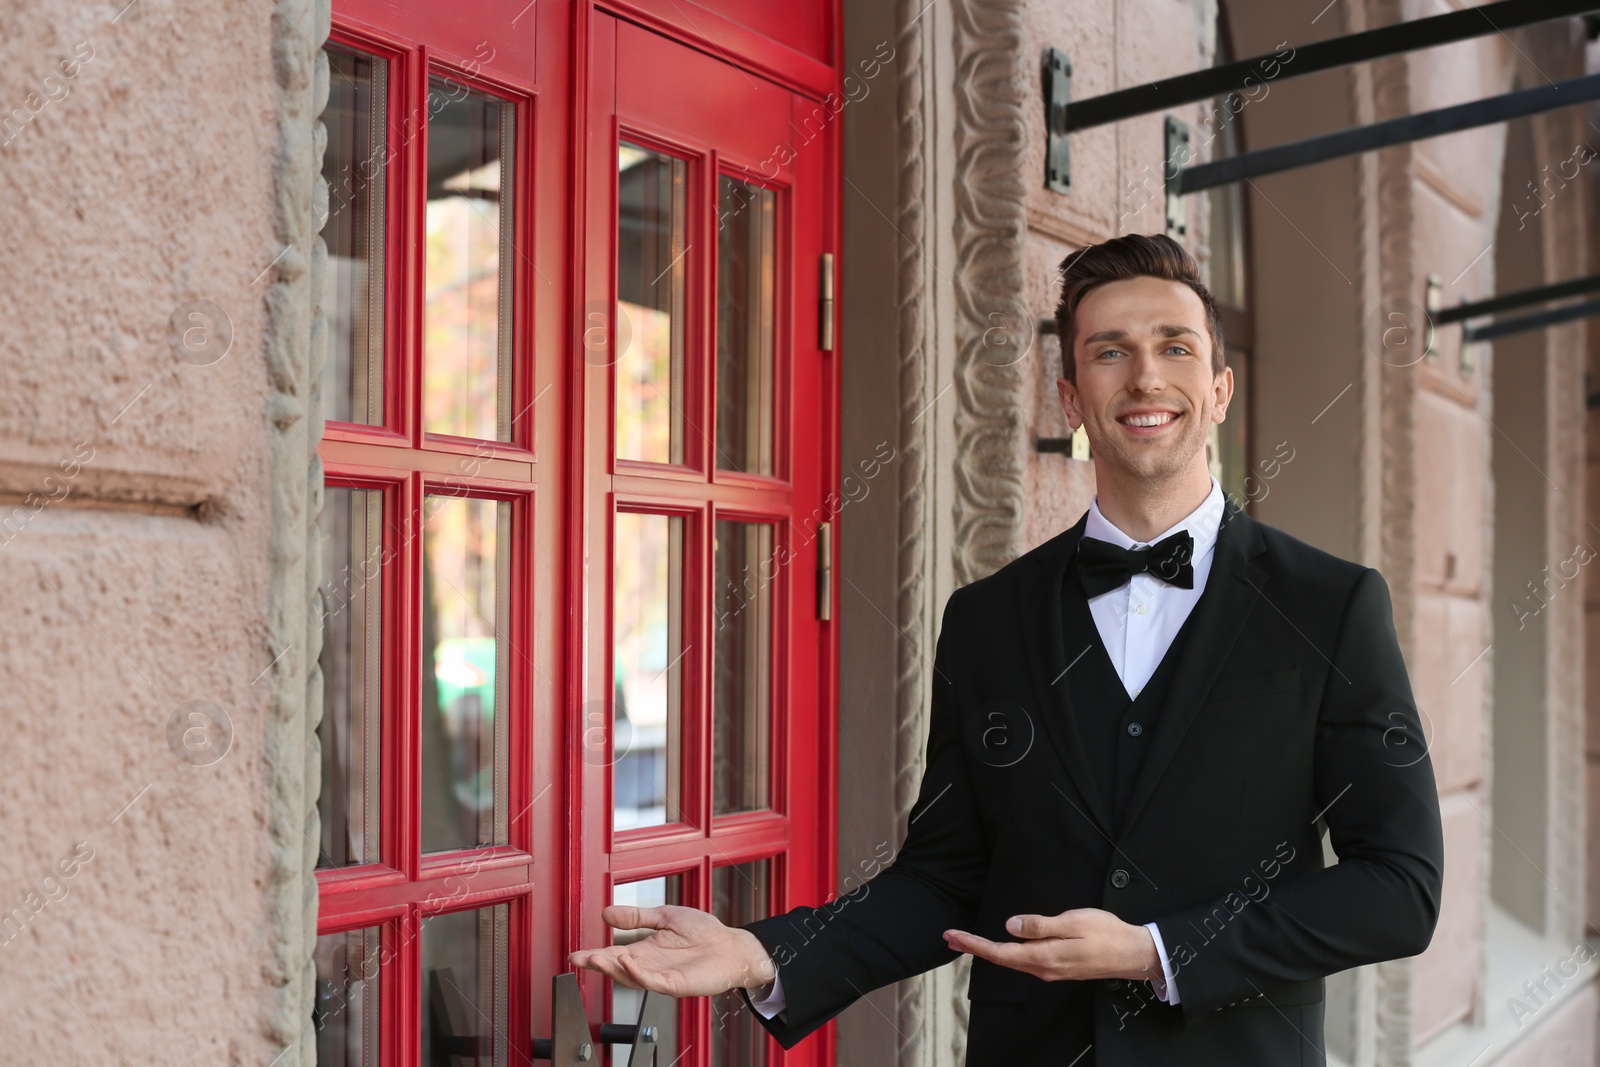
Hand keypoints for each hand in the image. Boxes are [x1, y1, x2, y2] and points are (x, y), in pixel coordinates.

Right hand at [568, 905, 777, 997]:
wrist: (732, 946)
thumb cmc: (704, 932)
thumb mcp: (664, 916)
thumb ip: (636, 916)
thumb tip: (607, 912)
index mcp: (647, 950)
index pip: (615, 954)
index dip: (596, 955)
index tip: (576, 954)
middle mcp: (651, 965)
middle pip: (618, 969)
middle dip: (598, 964)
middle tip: (580, 958)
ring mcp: (663, 976)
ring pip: (632, 977)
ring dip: (615, 969)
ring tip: (599, 958)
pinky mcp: (677, 983)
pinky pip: (654, 981)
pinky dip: (639, 973)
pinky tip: (628, 961)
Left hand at [942, 908, 1159, 982]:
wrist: (1133, 954)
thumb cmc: (1106, 934)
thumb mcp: (1073, 922)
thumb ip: (1040, 926)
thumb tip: (1010, 925)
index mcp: (1044, 957)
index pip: (1000, 952)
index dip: (974, 944)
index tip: (953, 936)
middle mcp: (1043, 968)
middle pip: (1001, 959)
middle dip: (974, 948)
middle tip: (949, 937)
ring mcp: (1050, 970)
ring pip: (1011, 961)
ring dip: (987, 950)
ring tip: (967, 940)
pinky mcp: (1058, 967)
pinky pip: (1024, 961)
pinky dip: (1005, 953)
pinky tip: (1000, 945)